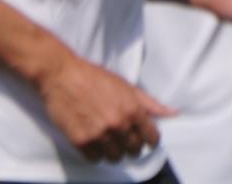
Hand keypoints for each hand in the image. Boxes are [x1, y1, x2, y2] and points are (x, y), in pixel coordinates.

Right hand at [36, 52, 173, 161]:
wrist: (59, 74)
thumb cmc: (91, 76)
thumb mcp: (123, 85)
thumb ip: (149, 102)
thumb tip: (172, 113)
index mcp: (132, 110)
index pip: (152, 138)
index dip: (147, 139)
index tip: (141, 138)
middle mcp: (118, 124)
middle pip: (134, 150)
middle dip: (129, 145)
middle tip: (119, 137)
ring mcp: (99, 133)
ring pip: (115, 157)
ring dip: (112, 151)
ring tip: (104, 140)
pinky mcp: (81, 139)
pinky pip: (95, 158)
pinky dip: (94, 153)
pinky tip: (91, 141)